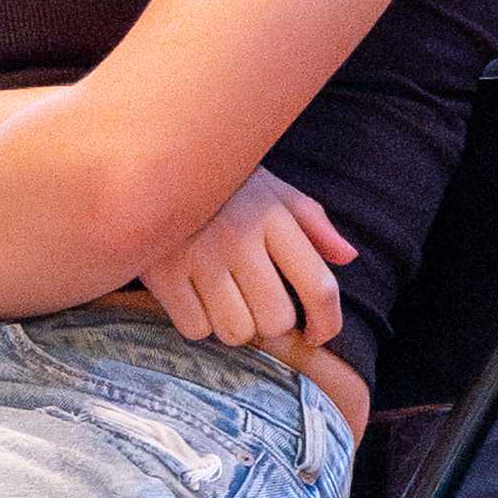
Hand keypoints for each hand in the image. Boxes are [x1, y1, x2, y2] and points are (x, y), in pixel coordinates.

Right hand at [134, 170, 355, 354]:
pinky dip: (199, 323)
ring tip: (225, 300)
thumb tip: (348, 257)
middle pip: (276, 320)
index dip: (328, 322)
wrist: (148, 164)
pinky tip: (195, 298)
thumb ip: (314, 223)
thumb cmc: (224, 186)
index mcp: (273, 216)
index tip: (320, 334)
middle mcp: (238, 237)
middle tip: (258, 306)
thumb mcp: (274, 191)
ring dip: (235, 326)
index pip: (319, 286)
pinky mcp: (161, 273)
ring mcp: (196, 256)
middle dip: (272, 323)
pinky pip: (195, 329)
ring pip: (236, 331)